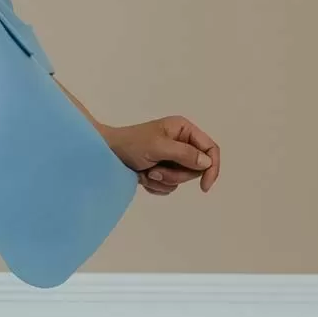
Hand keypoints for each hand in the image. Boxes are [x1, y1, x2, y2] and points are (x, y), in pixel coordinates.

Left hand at [102, 114, 220, 194]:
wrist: (105, 154)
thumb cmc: (130, 144)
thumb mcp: (159, 147)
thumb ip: (184, 154)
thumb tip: (207, 162)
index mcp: (184, 130)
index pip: (210, 149)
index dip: (212, 167)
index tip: (205, 186)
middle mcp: (181, 143)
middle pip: (196, 168)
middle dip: (175, 174)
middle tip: (155, 171)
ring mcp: (172, 158)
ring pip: (181, 180)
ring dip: (163, 180)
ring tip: (146, 172)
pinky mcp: (162, 171)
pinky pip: (169, 186)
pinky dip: (156, 185)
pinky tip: (143, 177)